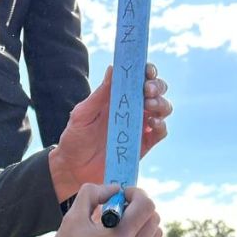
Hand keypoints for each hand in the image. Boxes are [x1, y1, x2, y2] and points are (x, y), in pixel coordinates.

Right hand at [26, 183, 161, 236]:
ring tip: (121, 227)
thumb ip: (92, 194)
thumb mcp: (72, 218)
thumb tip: (113, 188)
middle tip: (120, 209)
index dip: (136, 194)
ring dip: (142, 224)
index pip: (147, 205)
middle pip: (154, 218)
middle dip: (139, 208)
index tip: (123, 195)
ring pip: (155, 235)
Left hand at [48, 64, 170, 202]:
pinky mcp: (143, 145)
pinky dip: (161, 126)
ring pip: (162, 109)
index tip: (146, 70)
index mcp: (119, 97)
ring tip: (149, 105)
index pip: (139, 78)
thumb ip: (99, 94)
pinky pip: (159, 133)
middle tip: (147, 90)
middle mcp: (132, 109)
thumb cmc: (75, 138)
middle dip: (157, 86)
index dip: (147, 71)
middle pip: (156, 91)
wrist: (73, 168)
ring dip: (161, 104)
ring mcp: (139, 127)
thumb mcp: (83, 114)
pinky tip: (153, 123)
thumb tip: (113, 68)